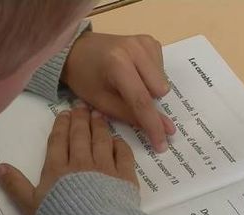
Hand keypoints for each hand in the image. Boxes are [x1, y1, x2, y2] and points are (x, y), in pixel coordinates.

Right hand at [0, 104, 138, 214]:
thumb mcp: (31, 205)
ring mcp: (105, 168)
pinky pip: (124, 155)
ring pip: (101, 140)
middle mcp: (82, 162)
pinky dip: (120, 145)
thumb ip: (16, 185)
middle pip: (80, 136)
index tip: (64, 113)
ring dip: (99, 126)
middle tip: (81, 106)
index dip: (61, 125)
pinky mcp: (124, 177)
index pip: (59, 141)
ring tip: (97, 114)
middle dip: (80, 119)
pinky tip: (117, 139)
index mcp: (58, 168)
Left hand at [62, 32, 174, 152]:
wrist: (77, 50)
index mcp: (118, 64)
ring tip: (128, 83)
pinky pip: (161, 69)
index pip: (142, 100)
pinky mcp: (150, 41)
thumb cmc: (86, 79)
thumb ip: (133, 116)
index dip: (153, 125)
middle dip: (149, 102)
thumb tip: (166, 130)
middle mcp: (135, 48)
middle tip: (127, 99)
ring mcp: (144, 42)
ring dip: (149, 89)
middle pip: (159, 90)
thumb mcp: (103, 102)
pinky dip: (150, 77)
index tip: (162, 144)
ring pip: (162, 80)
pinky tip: (134, 73)